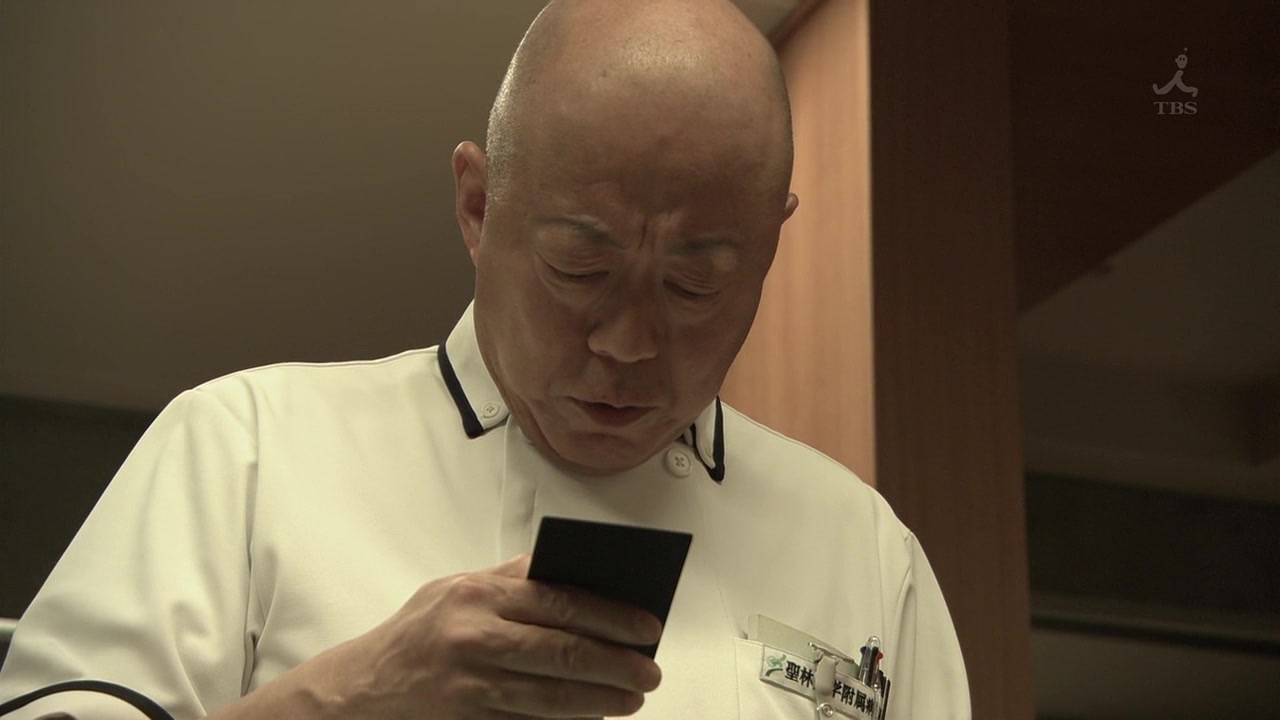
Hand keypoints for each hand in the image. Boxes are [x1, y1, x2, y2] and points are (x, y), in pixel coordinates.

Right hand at [332, 554, 663, 718]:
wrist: (358, 691)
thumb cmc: (415, 635)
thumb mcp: (455, 589)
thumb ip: (512, 578)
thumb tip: (575, 570)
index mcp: (477, 595)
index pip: (560, 601)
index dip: (612, 616)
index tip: (648, 627)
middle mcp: (473, 638)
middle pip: (563, 653)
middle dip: (617, 665)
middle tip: (649, 672)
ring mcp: (469, 687)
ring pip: (551, 698)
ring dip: (600, 702)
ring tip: (630, 699)